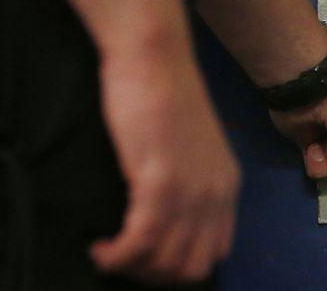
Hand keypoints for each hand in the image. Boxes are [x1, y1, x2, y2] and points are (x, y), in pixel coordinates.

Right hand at [89, 52, 239, 284]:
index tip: (146, 258)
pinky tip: (99, 248)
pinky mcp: (160, 182)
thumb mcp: (188, 144)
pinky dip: (116, 256)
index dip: (178, 266)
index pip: (214, 252)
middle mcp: (216, 194)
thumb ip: (187, 179)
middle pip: (190, 267)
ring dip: (132, 268)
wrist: (154, 56)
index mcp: (226, 185)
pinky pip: (139, 243)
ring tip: (108, 255)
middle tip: (124, 260)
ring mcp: (191, 191)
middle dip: (154, 275)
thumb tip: (164, 214)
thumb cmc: (162, 91)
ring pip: (165, 262)